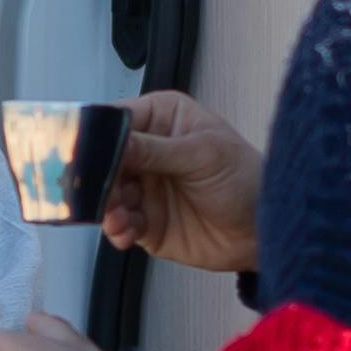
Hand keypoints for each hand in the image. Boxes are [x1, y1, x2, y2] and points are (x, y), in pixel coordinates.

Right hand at [96, 87, 262, 271]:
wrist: (266, 231)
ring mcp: (143, 187)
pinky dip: (117, 229)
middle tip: (100, 190)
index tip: (85, 152)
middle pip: (102, 160)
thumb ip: (154, 150)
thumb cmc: (245, 179)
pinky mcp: (144, 221)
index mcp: (160, 119)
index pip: (115, 120)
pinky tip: (126, 232)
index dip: (96, 135)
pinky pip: (118, 224)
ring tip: (118, 216)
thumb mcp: (202, 155)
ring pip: (105, 193)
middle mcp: (147, 151)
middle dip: (97, 176)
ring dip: (106, 206)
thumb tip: (111, 142)